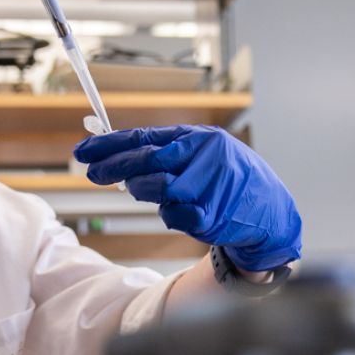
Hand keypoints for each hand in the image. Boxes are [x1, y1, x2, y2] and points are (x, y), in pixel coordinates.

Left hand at [75, 126, 300, 271]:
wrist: (270, 211)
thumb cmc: (230, 179)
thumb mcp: (205, 154)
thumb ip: (167, 154)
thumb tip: (118, 157)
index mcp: (201, 137)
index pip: (146, 137)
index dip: (110, 144)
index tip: (84, 150)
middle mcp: (206, 158)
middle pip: (147, 160)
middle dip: (114, 166)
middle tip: (91, 172)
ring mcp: (210, 187)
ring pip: (158, 188)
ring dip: (141, 190)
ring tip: (139, 190)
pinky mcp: (211, 217)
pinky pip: (173, 215)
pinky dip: (170, 214)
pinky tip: (178, 210)